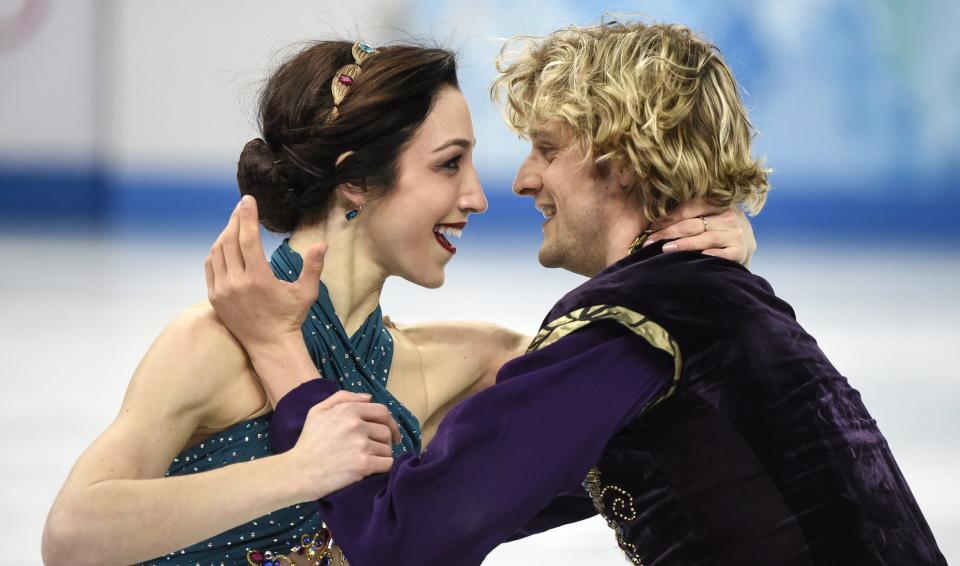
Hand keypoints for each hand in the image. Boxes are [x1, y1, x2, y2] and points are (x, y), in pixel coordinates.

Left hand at [205, 195, 327, 351]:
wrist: (269, 345)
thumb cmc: (290, 317)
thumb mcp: (306, 292)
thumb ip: (313, 267)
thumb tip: (322, 244)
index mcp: (258, 279)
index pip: (247, 238)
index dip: (247, 216)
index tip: (248, 200)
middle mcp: (236, 283)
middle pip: (229, 240)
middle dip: (235, 220)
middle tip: (242, 207)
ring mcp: (222, 290)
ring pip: (217, 252)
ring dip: (225, 234)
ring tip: (236, 225)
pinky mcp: (214, 297)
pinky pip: (210, 267)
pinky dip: (216, 251)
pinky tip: (225, 245)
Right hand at [286, 391, 401, 499]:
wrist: (298, 472)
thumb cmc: (308, 442)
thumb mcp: (318, 411)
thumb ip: (343, 398)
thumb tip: (369, 398)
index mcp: (347, 410)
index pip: (382, 411)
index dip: (388, 422)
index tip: (389, 431)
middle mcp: (356, 425)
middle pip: (386, 430)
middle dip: (388, 439)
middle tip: (383, 447)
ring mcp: (361, 445)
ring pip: (387, 448)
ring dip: (382, 455)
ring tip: (371, 460)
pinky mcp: (363, 464)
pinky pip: (387, 463)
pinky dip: (383, 467)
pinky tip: (373, 469)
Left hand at [644, 199, 756, 265]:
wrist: (746, 247)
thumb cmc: (719, 230)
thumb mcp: (710, 216)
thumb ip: (690, 215)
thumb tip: (655, 220)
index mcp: (720, 203)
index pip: (691, 206)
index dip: (670, 216)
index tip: (651, 225)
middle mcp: (730, 216)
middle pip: (694, 223)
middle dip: (669, 232)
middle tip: (650, 240)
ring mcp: (736, 234)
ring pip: (705, 238)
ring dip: (683, 244)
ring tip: (664, 249)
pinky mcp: (740, 251)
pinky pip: (722, 254)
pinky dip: (709, 256)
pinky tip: (695, 258)